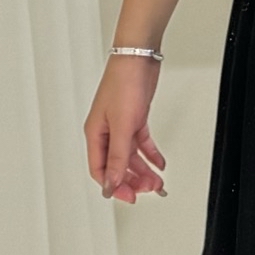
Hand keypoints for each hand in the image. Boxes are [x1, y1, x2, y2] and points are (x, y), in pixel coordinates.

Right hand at [82, 56, 168, 202]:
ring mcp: (121, 124)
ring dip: (144, 169)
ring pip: (131, 156)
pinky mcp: (135, 117)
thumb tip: (112, 183)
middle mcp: (106, 131)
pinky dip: (150, 154)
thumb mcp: (123, 125)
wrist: (139, 57)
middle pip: (117, 165)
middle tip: (149, 190)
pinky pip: (141, 142)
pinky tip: (159, 163)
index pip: (101, 170)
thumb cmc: (123, 82)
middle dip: (133, 180)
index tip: (130, 196)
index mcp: (95, 134)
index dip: (114, 186)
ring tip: (157, 180)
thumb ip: (119, 156)